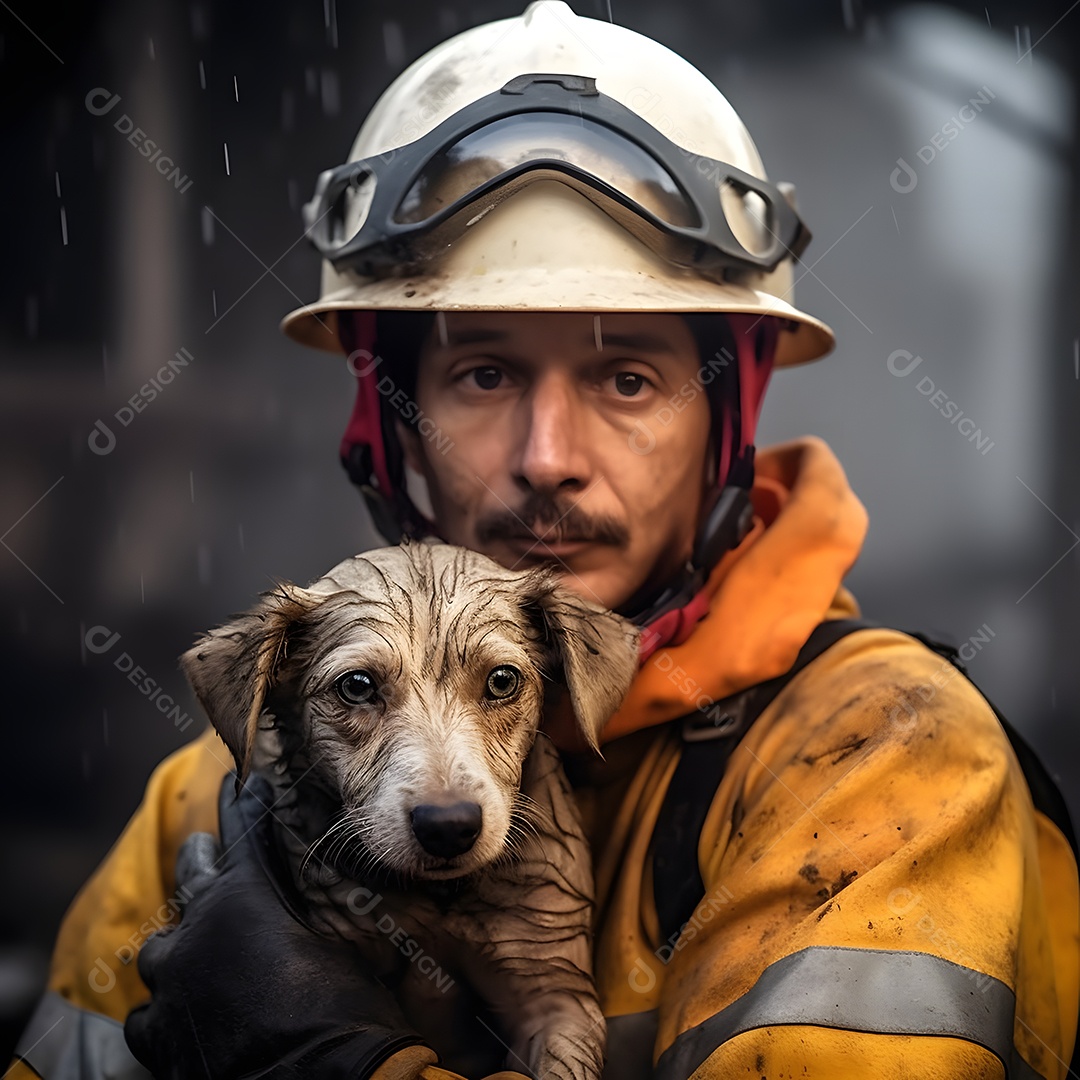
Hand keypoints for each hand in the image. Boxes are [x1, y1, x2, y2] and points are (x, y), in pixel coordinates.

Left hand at [125, 772, 426, 1078]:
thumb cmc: (340, 1011)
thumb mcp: (336, 947)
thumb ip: (307, 915)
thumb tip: (320, 900)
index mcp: (241, 898)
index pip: (240, 831)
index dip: (243, 802)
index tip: (242, 779)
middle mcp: (195, 933)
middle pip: (191, 874)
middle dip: (204, 856)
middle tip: (210, 845)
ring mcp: (170, 988)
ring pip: (159, 946)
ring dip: (181, 938)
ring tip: (196, 941)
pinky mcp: (158, 1038)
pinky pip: (149, 1011)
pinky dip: (167, 1003)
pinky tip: (183, 1007)